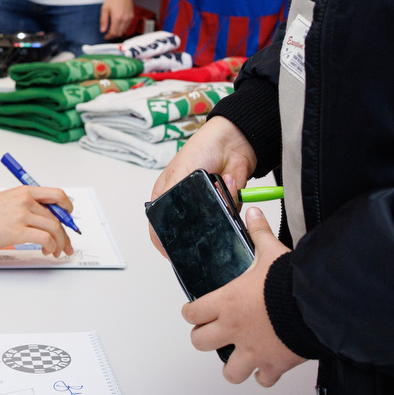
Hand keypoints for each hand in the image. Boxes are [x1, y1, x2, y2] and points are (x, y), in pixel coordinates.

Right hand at [0, 187, 74, 256]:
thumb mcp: (6, 200)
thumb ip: (24, 205)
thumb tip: (40, 218)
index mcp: (25, 192)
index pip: (57, 195)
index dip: (67, 208)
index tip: (69, 219)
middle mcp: (26, 201)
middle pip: (57, 218)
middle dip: (65, 234)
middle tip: (67, 245)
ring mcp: (22, 215)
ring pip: (54, 229)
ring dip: (60, 243)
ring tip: (57, 252)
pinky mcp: (18, 231)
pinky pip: (45, 239)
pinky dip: (51, 247)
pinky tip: (47, 251)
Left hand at [99, 0, 134, 38]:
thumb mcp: (105, 8)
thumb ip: (103, 21)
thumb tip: (102, 31)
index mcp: (117, 18)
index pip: (113, 33)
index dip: (108, 37)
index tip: (105, 37)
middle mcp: (125, 19)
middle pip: (119, 33)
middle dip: (112, 36)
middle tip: (107, 35)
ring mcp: (129, 18)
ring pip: (124, 31)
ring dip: (117, 33)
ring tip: (111, 31)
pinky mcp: (132, 16)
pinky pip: (127, 26)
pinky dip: (122, 29)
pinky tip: (117, 26)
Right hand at [149, 117, 256, 256]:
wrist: (233, 141)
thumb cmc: (202, 148)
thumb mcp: (178, 174)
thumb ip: (170, 199)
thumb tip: (164, 223)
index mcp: (167, 196)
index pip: (159, 228)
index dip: (164, 242)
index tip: (172, 253)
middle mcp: (186, 204)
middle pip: (188, 231)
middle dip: (197, 227)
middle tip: (204, 217)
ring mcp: (207, 206)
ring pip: (212, 225)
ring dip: (217, 208)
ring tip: (219, 186)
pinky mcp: (226, 206)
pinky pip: (229, 217)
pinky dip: (231, 203)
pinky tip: (229, 185)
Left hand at [182, 208, 306, 386]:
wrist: (316, 305)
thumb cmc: (290, 281)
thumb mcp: (271, 251)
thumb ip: (259, 233)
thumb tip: (253, 213)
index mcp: (226, 303)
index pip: (192, 313)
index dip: (191, 313)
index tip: (195, 312)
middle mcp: (234, 330)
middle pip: (200, 343)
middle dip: (205, 339)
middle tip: (213, 333)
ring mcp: (253, 351)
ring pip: (230, 372)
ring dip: (234, 366)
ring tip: (240, 356)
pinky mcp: (274, 365)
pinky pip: (264, 380)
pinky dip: (265, 375)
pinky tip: (269, 366)